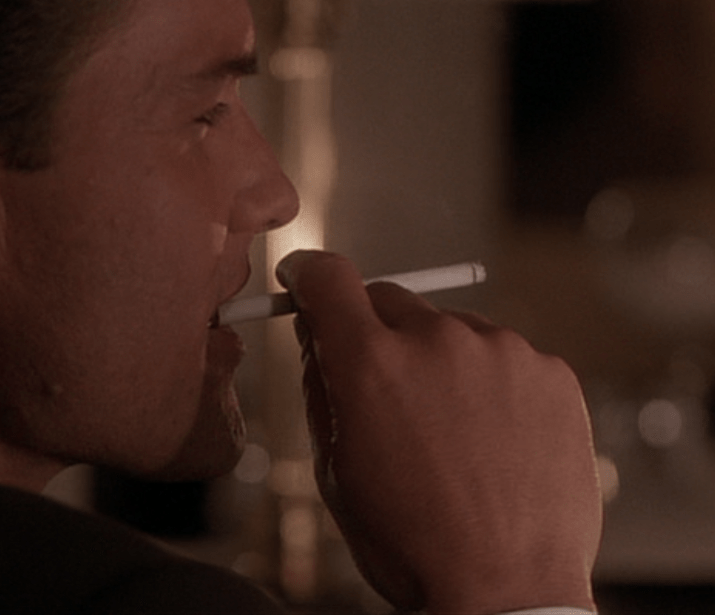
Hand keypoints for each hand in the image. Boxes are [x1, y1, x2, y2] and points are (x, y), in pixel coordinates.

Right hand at [276, 250, 601, 614]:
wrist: (509, 590)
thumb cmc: (414, 542)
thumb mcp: (336, 471)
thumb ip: (321, 387)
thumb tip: (317, 335)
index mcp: (371, 363)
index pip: (328, 277)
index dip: (311, 275)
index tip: (309, 280)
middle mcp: (438, 339)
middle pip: (388, 299)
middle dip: (376, 334)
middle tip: (387, 388)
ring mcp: (501, 350)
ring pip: (449, 328)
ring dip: (438, 361)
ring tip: (451, 431)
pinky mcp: (550, 370)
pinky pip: (502, 355)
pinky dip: (489, 382)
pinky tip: (492, 436)